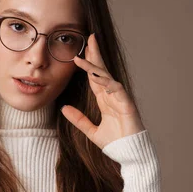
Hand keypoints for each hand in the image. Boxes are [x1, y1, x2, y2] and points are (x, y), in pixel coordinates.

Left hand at [61, 33, 145, 148]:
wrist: (129, 153)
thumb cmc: (115, 143)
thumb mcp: (91, 131)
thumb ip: (78, 120)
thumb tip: (63, 108)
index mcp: (105, 100)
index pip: (95, 78)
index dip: (87, 65)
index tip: (78, 53)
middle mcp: (113, 96)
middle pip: (102, 71)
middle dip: (96, 54)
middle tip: (89, 38)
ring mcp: (120, 99)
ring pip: (107, 77)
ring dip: (96, 66)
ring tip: (84, 55)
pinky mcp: (127, 104)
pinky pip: (116, 89)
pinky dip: (107, 82)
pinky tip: (97, 76)